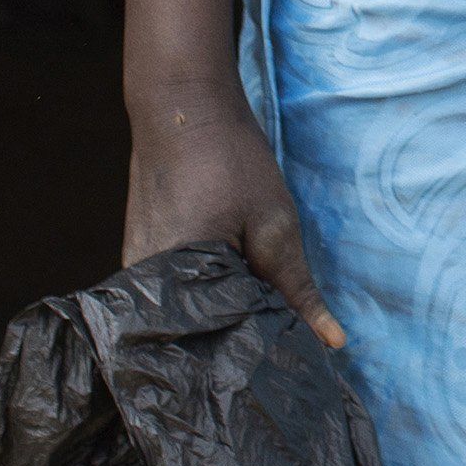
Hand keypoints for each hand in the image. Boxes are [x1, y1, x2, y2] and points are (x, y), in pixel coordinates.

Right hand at [124, 83, 342, 348]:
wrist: (182, 109)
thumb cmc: (229, 161)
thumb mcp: (274, 225)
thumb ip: (297, 290)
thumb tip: (332, 344)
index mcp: (176, 288)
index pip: (223, 349)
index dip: (261, 354)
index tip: (293, 356)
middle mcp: (143, 294)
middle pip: (202, 340)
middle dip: (240, 342)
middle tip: (279, 333)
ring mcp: (133, 280)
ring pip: (188, 321)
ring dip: (222, 319)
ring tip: (255, 304)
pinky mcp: (136, 266)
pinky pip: (174, 300)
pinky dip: (204, 298)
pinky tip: (229, 283)